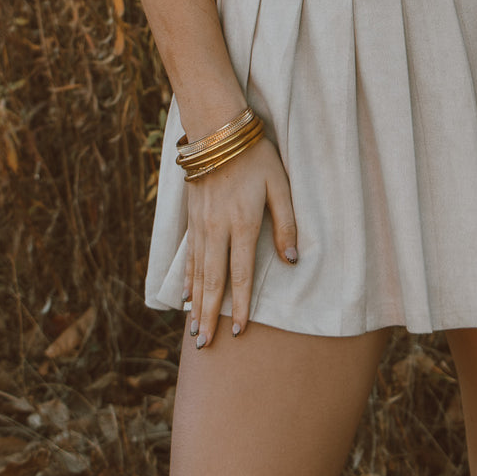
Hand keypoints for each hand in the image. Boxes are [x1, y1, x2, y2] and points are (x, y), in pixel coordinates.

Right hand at [183, 135, 297, 348]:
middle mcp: (217, 229)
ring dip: (195, 304)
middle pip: (212, 281)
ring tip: (193, 331)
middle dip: (210, 315)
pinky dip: (187, 279)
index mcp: (242, 223)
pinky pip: (189, 256)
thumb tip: (292, 259)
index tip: (240, 332)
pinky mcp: (192, 217)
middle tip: (206, 345)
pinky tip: (184, 296)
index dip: (241, 305)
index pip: (241, 274)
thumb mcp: (280, 185)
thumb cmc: (255, 156)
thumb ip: (286, 222)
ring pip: (197, 272)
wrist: (217, 130)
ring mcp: (201, 225)